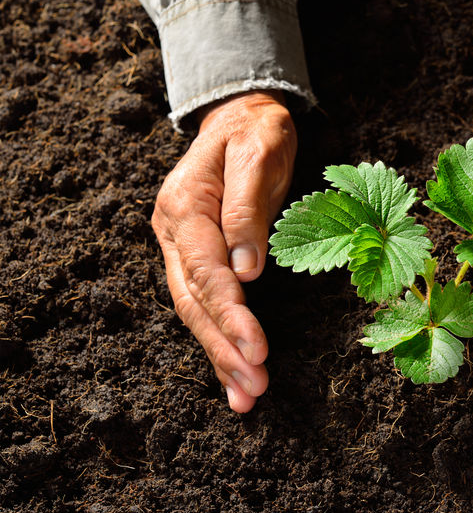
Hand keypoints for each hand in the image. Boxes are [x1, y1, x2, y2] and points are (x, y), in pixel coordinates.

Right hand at [151, 90, 295, 412]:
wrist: (242, 115)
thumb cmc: (256, 131)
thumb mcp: (258, 154)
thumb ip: (247, 209)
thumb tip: (247, 270)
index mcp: (185, 206)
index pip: (206, 269)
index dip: (230, 312)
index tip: (256, 348)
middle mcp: (175, 232)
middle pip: (194, 301)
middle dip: (225, 347)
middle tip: (254, 387)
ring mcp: (182, 248)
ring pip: (196, 311)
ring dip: (221, 355)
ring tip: (246, 397)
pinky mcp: (199, 258)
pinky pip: (205, 305)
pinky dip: (221, 340)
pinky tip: (236, 375)